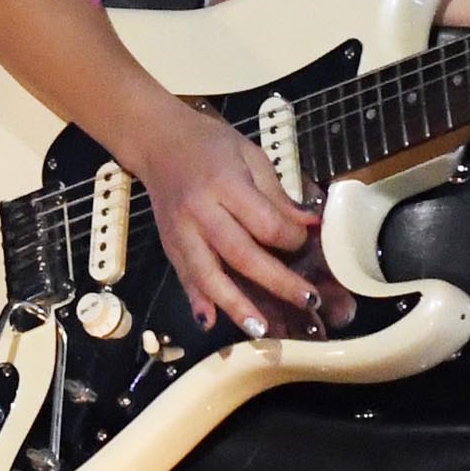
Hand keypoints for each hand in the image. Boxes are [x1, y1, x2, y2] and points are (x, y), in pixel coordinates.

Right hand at [128, 104, 345, 338]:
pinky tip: (209, 321)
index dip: (291, 238)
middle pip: (240, 254)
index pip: (263, 222)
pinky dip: (197, 300)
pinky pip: (184, 277)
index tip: (310, 244)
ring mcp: (180, 232)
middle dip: (277, 281)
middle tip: (309, 301)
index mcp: (224, 184)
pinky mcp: (168, 246)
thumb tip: (310, 226)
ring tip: (262, 329)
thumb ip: (278, 195)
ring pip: (209, 274)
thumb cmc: (213, 145)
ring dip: (236, 304)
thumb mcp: (252, 157)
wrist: (159, 141)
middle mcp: (199, 212)